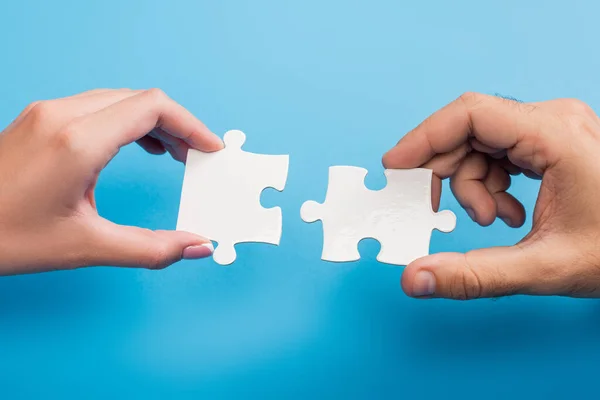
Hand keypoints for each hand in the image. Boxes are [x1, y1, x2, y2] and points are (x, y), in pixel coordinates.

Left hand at [0, 88, 222, 275]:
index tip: (210, 149)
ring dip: (153, 122)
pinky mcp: (39, 119)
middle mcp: (63, 115)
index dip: (192, 126)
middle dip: (178, 126)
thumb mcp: (86, 247)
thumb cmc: (4, 236)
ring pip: (119, 99)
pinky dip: (127, 122)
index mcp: (79, 141)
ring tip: (172, 154)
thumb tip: (196, 246)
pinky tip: (136, 146)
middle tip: (196, 157)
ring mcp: (47, 113)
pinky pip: (97, 106)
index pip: (154, 107)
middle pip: (141, 99)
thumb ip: (152, 248)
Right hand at [383, 92, 599, 299]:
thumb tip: (414, 277)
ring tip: (494, 223)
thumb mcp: (544, 268)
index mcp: (555, 135)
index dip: (423, 138)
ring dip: (472, 187)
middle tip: (435, 212)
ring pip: (480, 145)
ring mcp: (552, 129)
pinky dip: (490, 185)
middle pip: (468, 132)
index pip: (469, 114)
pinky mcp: (549, 142)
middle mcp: (553, 120)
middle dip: (446, 175)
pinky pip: (497, 153)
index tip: (394, 169)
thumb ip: (473, 275)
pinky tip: (507, 214)